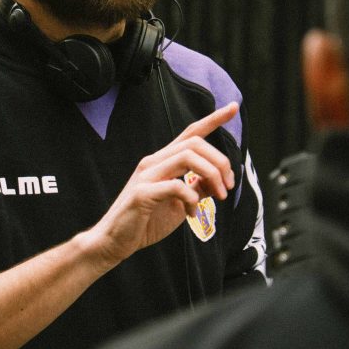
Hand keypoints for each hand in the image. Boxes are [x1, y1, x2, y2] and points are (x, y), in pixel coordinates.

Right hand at [78, 102, 237, 267]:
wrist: (114, 242)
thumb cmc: (146, 222)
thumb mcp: (180, 203)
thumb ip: (197, 188)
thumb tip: (217, 181)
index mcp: (163, 162)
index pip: (190, 133)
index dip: (213, 119)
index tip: (233, 107)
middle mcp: (154, 162)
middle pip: (195, 143)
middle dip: (220, 161)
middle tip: (229, 186)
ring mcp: (146, 175)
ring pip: (188, 157)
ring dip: (212, 175)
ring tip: (219, 196)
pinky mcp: (142, 193)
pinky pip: (176, 186)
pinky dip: (192, 198)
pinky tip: (192, 213)